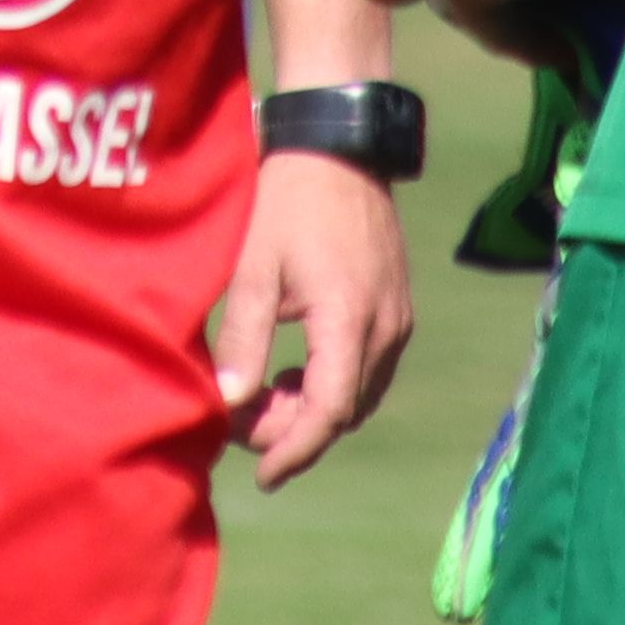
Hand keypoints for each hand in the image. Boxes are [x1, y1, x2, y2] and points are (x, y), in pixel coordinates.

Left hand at [212, 148, 412, 486]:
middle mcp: (385, 328)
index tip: (263, 476)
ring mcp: (398, 318)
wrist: (336, 147)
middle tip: (243, 427)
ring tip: (265, 400)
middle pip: (345, 411)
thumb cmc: (287, 202)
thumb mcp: (253, 268)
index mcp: (350, 322)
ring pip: (361, 394)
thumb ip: (243, 337)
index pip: (328, 413)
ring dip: (316, 409)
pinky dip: (334, 383)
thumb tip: (226, 403)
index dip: (294, 450)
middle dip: (297, 431)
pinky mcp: (397, 306)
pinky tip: (297, 371)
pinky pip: (370, 368)